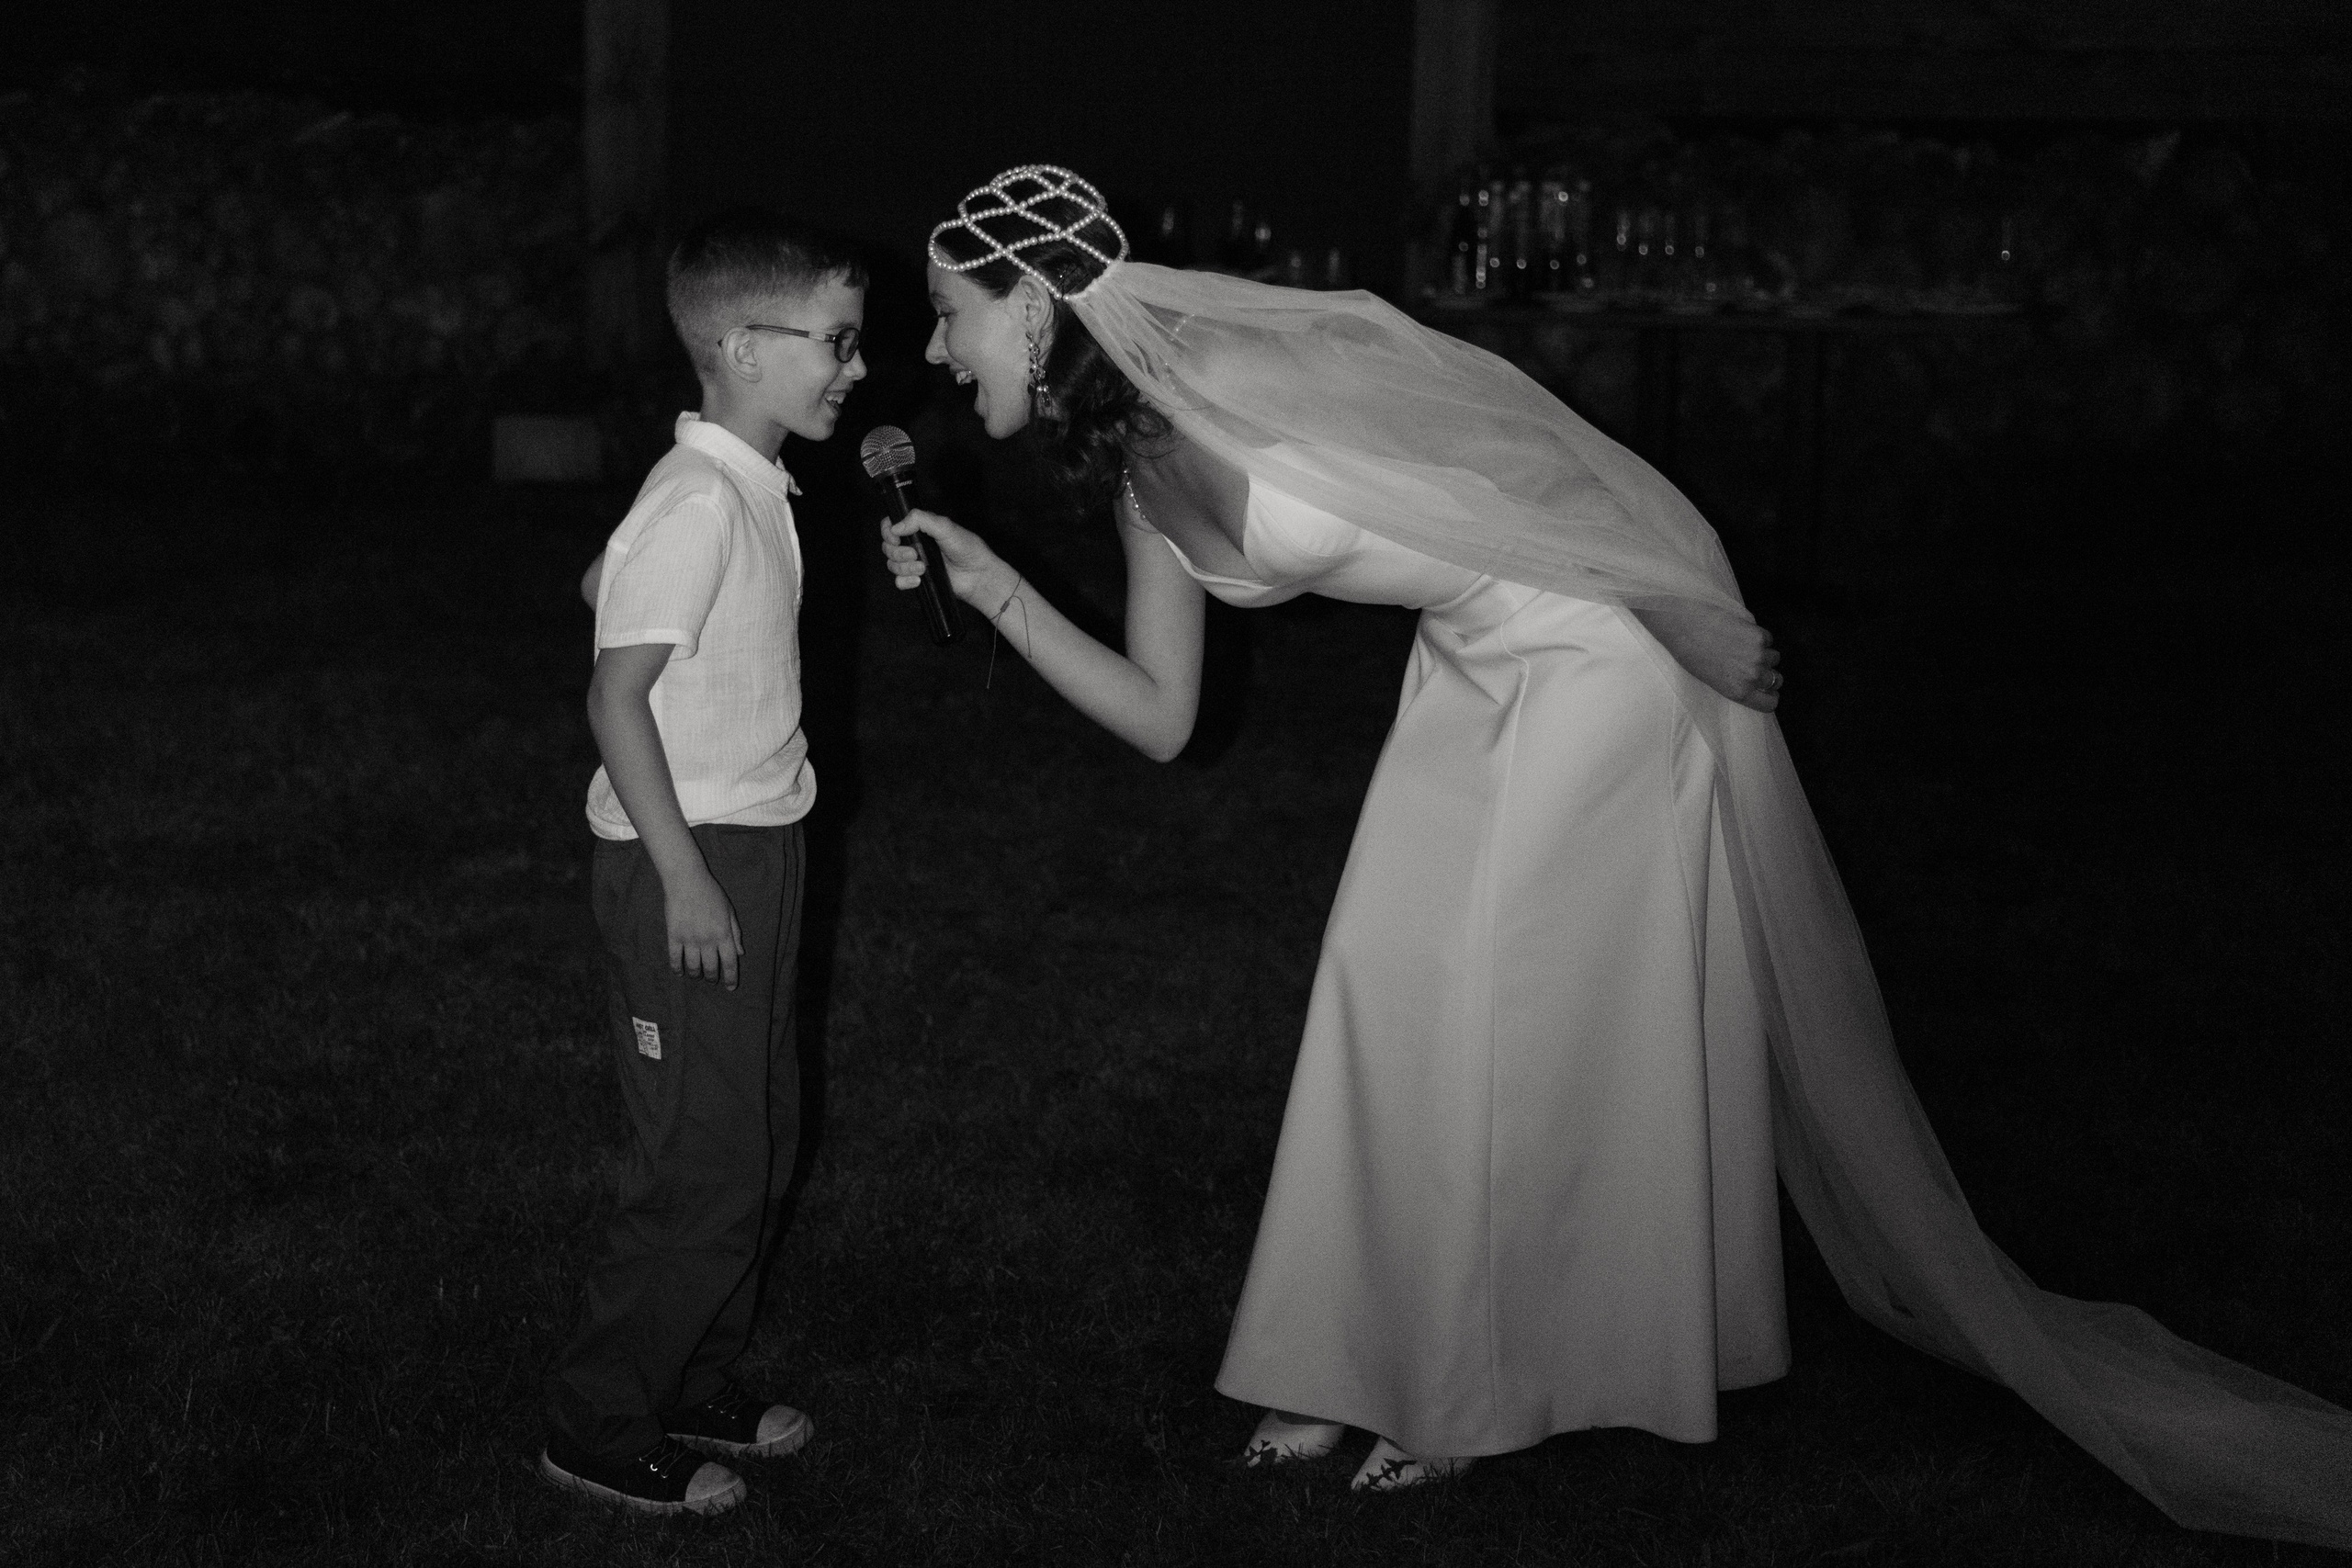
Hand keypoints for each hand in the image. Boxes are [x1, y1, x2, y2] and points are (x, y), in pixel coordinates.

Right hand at [665, 866, 741, 988]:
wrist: (686, 880)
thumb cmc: (711, 893)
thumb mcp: (729, 911)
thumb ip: (735, 933)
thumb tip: (740, 953)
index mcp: (724, 933)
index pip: (730, 962)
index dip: (731, 977)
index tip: (731, 987)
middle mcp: (707, 939)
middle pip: (711, 968)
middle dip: (713, 977)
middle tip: (712, 979)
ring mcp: (689, 939)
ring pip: (693, 967)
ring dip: (696, 974)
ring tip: (697, 975)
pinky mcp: (673, 936)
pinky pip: (675, 958)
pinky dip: (677, 968)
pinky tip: (680, 972)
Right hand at [880, 509, 1006, 605]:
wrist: (979, 576)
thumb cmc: (968, 549)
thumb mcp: (946, 527)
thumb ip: (921, 520)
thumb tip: (896, 526)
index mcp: (920, 529)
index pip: (892, 525)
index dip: (888, 531)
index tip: (895, 537)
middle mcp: (915, 545)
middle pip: (888, 547)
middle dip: (897, 551)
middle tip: (914, 554)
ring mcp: (916, 563)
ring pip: (892, 565)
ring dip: (904, 567)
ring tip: (923, 568)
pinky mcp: (918, 580)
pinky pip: (899, 582)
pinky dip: (905, 581)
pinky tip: (919, 580)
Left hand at [1625, 596, 1783, 712]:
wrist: (1685, 627)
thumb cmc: (1690, 654)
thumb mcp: (1711, 680)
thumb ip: (1736, 685)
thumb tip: (1753, 683)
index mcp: (1738, 692)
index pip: (1770, 704)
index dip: (1770, 697)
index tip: (1767, 691)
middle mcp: (1752, 677)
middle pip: (1776, 680)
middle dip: (1767, 674)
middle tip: (1752, 665)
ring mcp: (1758, 656)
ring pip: (1775, 658)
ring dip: (1764, 653)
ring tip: (1743, 647)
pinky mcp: (1759, 635)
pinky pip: (1769, 639)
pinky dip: (1759, 636)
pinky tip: (1741, 633)